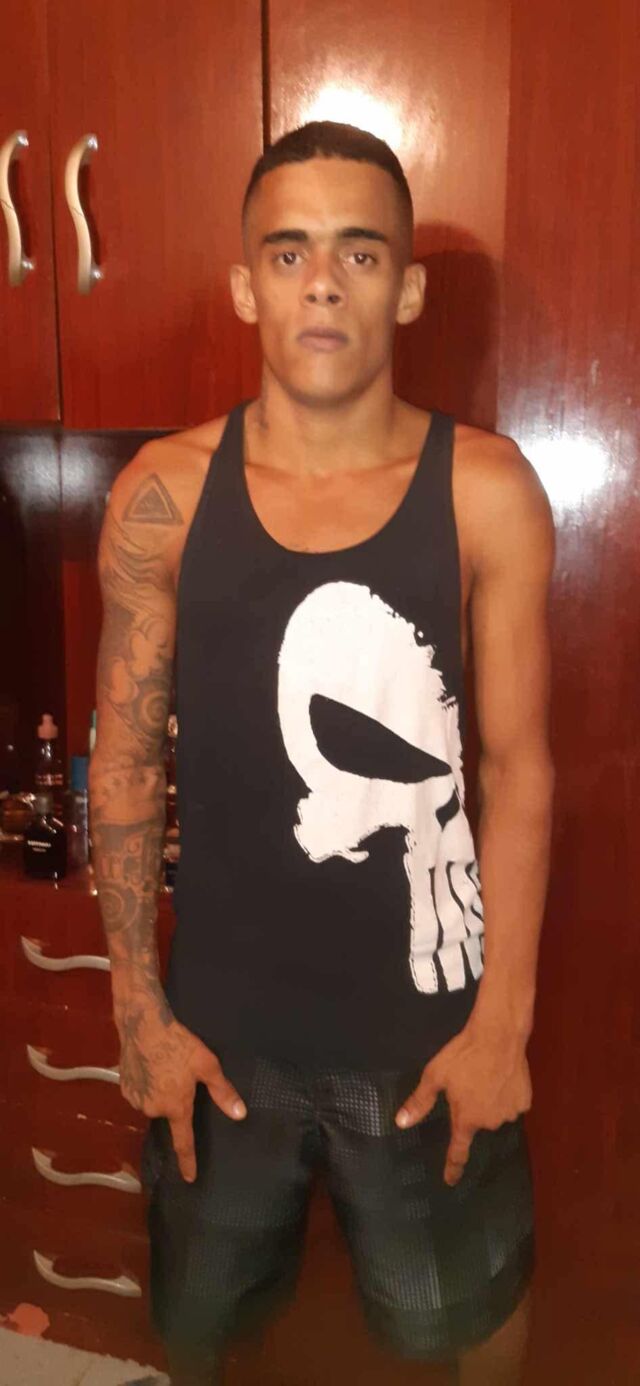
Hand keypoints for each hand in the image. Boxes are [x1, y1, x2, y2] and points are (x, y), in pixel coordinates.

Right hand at [116, 996, 246, 1181]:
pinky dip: (146, 1083)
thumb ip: (223, 1092)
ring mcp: (136, 1099)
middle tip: (178, 1075)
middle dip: (175, 1100)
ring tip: (164, 1067)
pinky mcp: (124, 1087)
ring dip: (159, 1091)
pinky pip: (139, 1092)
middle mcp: (154, 1109)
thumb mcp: (207, 1065)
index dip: (188, 1161)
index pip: (184, 1142)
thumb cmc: (179, 1044)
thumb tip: (240, 1114)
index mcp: (176, 1107)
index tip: (190, 1178)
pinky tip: (150, 1065)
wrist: (144, 1024)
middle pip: (169, 1112)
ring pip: (153, 1102)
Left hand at [394, 1019, 531, 1185]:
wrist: (499, 1035)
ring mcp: (509, 1114)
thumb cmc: (463, 1055)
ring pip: (495, 1113)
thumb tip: (400, 1123)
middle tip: (468, 1084)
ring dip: (489, 1101)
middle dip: (471, 1109)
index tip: (450, 1181)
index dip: (453, 1168)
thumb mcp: (435, 1075)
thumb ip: (420, 1102)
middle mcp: (489, 1123)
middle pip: (477, 1122)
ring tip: (485, 1076)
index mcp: (466, 1119)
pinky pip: (511, 1104)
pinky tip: (502, 1077)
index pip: (458, 1151)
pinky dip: (506, 1095)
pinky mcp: (525, 1102)